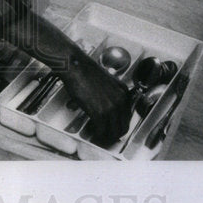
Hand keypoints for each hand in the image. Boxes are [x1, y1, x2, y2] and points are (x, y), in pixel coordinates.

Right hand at [5, 11, 131, 145]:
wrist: (76, 66)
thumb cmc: (85, 71)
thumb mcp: (106, 82)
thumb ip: (111, 95)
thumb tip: (107, 108)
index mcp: (123, 92)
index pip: (127, 116)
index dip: (119, 125)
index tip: (113, 128)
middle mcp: (120, 100)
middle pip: (123, 126)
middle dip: (115, 134)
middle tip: (107, 136)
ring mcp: (111, 107)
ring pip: (114, 131)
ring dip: (106, 136)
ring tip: (100, 136)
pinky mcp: (99, 112)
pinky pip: (101, 130)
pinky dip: (98, 134)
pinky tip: (93, 132)